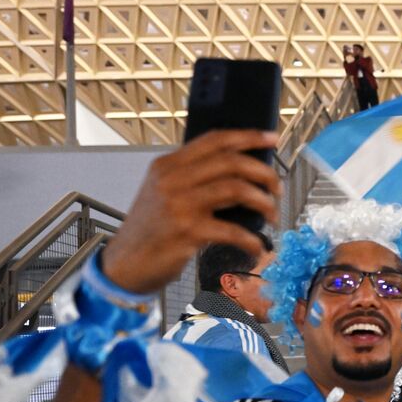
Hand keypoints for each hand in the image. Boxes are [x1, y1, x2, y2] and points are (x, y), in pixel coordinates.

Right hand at [102, 130, 279, 293]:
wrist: (124, 264)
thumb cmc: (151, 231)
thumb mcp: (164, 193)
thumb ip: (193, 178)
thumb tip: (242, 173)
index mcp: (168, 165)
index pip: (215, 140)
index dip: (248, 136)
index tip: (273, 139)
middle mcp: (172, 179)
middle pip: (232, 162)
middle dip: (264, 174)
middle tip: (277, 189)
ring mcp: (179, 204)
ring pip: (236, 189)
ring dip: (264, 203)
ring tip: (271, 216)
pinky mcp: (187, 231)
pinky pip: (233, 230)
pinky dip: (252, 240)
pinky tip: (257, 247)